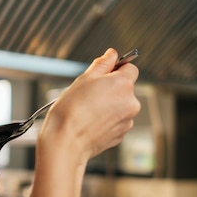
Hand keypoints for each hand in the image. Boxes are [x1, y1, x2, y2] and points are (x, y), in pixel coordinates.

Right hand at [30, 48, 140, 196]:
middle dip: (111, 88)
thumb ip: (102, 64)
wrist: (66, 142)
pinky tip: (91, 122)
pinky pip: (116, 121)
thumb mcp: (84, 79)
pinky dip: (106, 120)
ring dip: (109, 105)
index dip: (116, 69)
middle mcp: (131, 103)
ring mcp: (127, 121)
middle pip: (126, 88)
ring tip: (88, 110)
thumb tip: (112, 54)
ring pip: (120, 106)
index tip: (104, 74)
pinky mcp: (121, 135)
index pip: (130, 68)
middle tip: (90, 94)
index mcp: (123, 84)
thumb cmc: (71, 111)